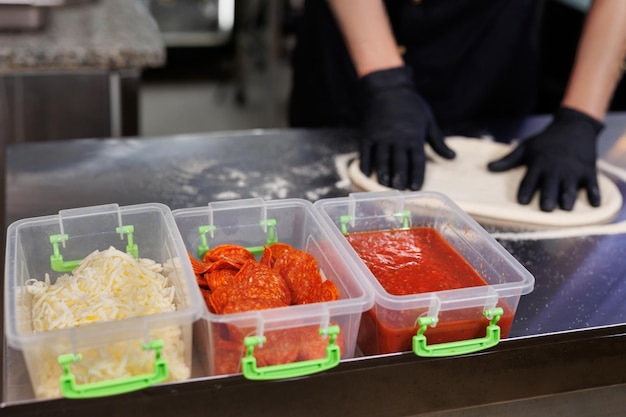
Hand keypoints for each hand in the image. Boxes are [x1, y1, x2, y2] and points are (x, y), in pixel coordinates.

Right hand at [359, 66, 454, 189]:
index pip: (417, 161)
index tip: (416, 188)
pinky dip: (365, 164)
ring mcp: (381, 137)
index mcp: (414, 137)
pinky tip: (366, 174)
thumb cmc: (411, 106)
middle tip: (399, 191)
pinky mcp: (367, 135)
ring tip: (384, 186)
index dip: (417, 176)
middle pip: (399, 163)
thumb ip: (439, 142)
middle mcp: (398, 139)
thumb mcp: (429, 121)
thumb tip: (453, 157)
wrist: (388, 89)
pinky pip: (365, 153)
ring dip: (383, 174)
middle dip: (399, 178)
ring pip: (382, 160)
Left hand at [487, 107, 603, 211]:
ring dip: (568, 197)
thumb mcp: (525, 147)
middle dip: (547, 197)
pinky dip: (594, 194)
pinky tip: (594, 205)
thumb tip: (488, 168)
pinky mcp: (588, 171)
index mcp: (538, 164)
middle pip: (550, 186)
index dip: (526, 191)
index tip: (522, 201)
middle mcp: (555, 169)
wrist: (574, 128)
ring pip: (570, 188)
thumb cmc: (546, 141)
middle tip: (544, 208)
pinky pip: (593, 185)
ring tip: (564, 208)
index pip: (529, 181)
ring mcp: (573, 171)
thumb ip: (508, 160)